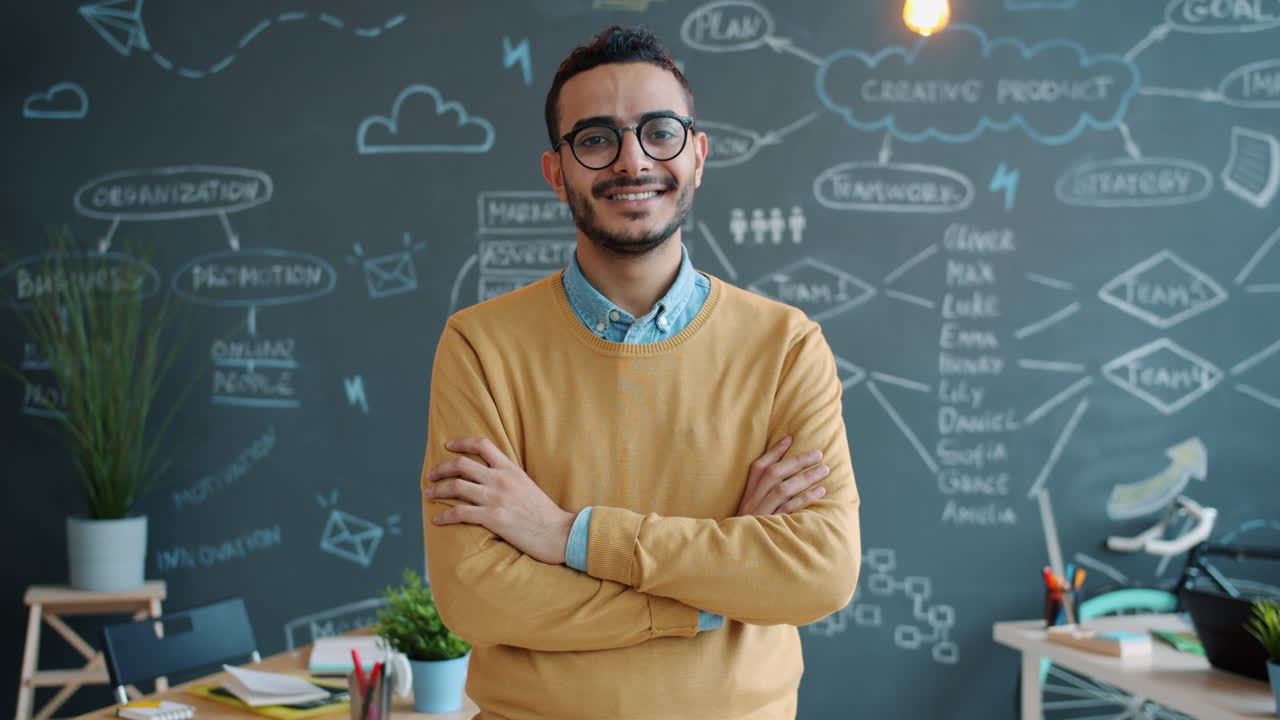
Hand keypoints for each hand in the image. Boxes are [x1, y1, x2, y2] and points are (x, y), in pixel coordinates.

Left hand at [424, 437, 576, 564]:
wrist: (558, 533)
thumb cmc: (544, 512)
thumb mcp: (527, 484)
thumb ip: (508, 477)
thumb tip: (488, 475)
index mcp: (510, 468)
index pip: (482, 444)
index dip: (461, 442)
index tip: (448, 446)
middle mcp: (500, 479)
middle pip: (461, 464)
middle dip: (440, 468)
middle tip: (431, 475)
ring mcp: (496, 498)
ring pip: (455, 487)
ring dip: (437, 490)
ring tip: (428, 494)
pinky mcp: (492, 518)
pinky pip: (459, 512)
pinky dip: (444, 515)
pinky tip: (437, 519)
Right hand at [735, 436, 828, 516]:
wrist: (739, 549)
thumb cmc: (751, 523)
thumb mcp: (753, 502)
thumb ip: (765, 485)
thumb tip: (786, 464)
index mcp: (749, 490)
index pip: (760, 466)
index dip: (775, 451)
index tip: (791, 438)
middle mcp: (753, 498)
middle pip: (774, 473)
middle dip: (797, 461)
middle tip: (818, 454)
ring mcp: (762, 511)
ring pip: (784, 489)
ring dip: (805, 478)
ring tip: (824, 470)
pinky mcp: (771, 524)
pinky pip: (790, 509)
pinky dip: (805, 498)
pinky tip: (821, 492)